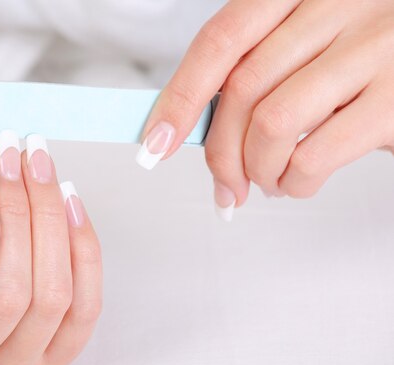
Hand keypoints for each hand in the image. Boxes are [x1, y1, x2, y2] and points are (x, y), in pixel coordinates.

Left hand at [138, 0, 393, 219]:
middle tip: (224, 184)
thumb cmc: (366, 54)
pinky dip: (293, 182)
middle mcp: (339, 5)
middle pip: (242, 88)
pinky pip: (315, 154)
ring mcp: (373, 47)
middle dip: (220, 152)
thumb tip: (196, 127)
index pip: (221, 40)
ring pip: (272, 123)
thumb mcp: (309, 42)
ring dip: (257, 169)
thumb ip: (260, 70)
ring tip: (267, 180)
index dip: (179, 96)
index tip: (155, 143)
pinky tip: (295, 182)